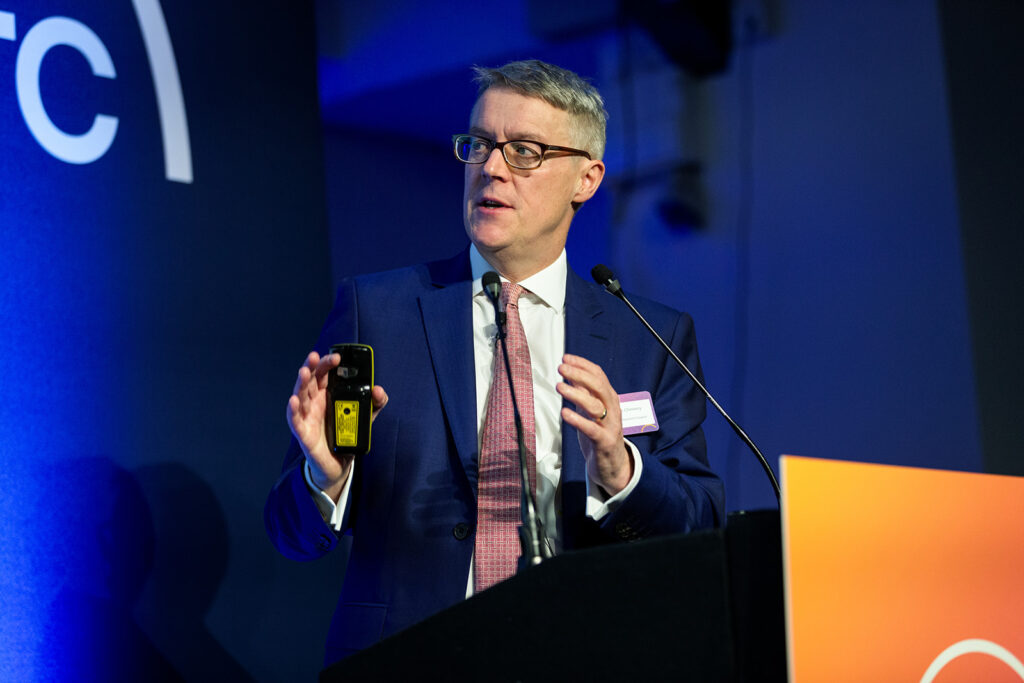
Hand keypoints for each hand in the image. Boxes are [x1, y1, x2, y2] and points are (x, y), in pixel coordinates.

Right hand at [286, 351, 387, 501]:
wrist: (338, 462)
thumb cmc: (346, 433)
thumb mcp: (366, 416)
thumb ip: (376, 402)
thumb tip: (378, 390)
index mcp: (326, 394)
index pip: (323, 373)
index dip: (327, 363)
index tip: (337, 357)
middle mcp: (314, 401)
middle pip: (310, 380)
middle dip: (312, 367)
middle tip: (316, 357)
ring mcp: (306, 415)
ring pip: (300, 395)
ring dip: (301, 383)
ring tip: (303, 372)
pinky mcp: (303, 432)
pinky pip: (295, 420)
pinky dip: (292, 410)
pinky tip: (293, 401)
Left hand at [556, 353, 632, 494]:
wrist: (613, 465)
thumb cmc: (599, 434)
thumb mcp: (590, 410)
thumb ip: (583, 393)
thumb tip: (571, 374)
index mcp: (609, 399)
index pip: (599, 375)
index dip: (582, 365)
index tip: (566, 358)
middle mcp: (612, 409)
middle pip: (599, 386)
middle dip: (580, 375)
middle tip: (562, 368)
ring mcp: (610, 425)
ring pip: (595, 406)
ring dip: (576, 394)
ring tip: (559, 387)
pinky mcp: (604, 442)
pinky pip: (591, 429)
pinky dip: (578, 420)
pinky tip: (565, 413)